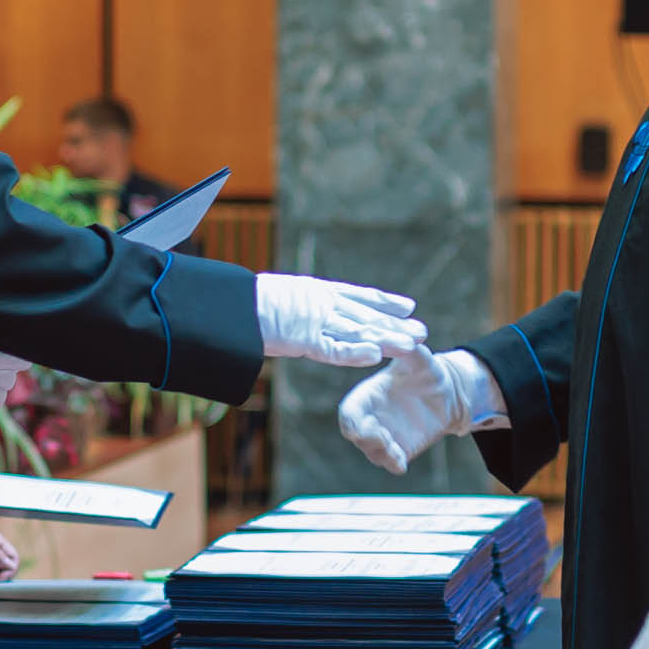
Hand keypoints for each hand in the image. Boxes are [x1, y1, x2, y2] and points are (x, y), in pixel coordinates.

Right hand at [254, 274, 426, 366]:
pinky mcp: (302, 338)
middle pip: (365, 315)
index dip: (384, 302)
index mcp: (315, 291)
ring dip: (385, 339)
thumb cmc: (242, 304)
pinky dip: (354, 353)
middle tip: (423, 331)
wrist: (225, 304)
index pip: (358, 296)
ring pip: (357, 331)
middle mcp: (320, 302)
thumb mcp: (275, 300)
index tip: (408, 306)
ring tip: (412, 345)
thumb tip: (298, 313)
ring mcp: (313, 319)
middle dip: (395, 324)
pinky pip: (332, 349)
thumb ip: (295, 308)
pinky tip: (376, 357)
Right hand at [339, 350, 471, 474]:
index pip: (349, 410)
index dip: (351, 418)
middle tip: (383, 438)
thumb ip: (409, 350)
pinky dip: (394, 464)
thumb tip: (405, 341)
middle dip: (365, 439)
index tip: (362, 424)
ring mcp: (384, 436)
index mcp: (369, 394)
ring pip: (372, 452)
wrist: (446, 395)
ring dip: (381, 452)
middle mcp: (372, 417)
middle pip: (354, 434)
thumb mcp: (419, 359)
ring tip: (395, 449)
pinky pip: (391, 464)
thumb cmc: (426, 372)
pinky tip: (401, 462)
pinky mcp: (399, 450)